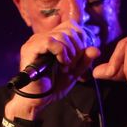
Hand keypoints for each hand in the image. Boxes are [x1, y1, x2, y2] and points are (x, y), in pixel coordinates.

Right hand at [8, 0, 99, 118]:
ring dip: (70, 53)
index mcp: (52, 39)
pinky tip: (61, 64)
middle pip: (69, 29)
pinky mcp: (31, 48)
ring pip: (61, 35)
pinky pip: (51, 41)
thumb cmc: (53, 87)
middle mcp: (43, 37)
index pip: (71, 25)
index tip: (79, 57)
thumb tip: (96, 49)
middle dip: (77, 48)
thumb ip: (84, 60)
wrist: (37, 100)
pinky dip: (61, 52)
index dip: (81, 39)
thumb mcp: (74, 72)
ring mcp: (35, 41)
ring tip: (66, 67)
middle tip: (72, 65)